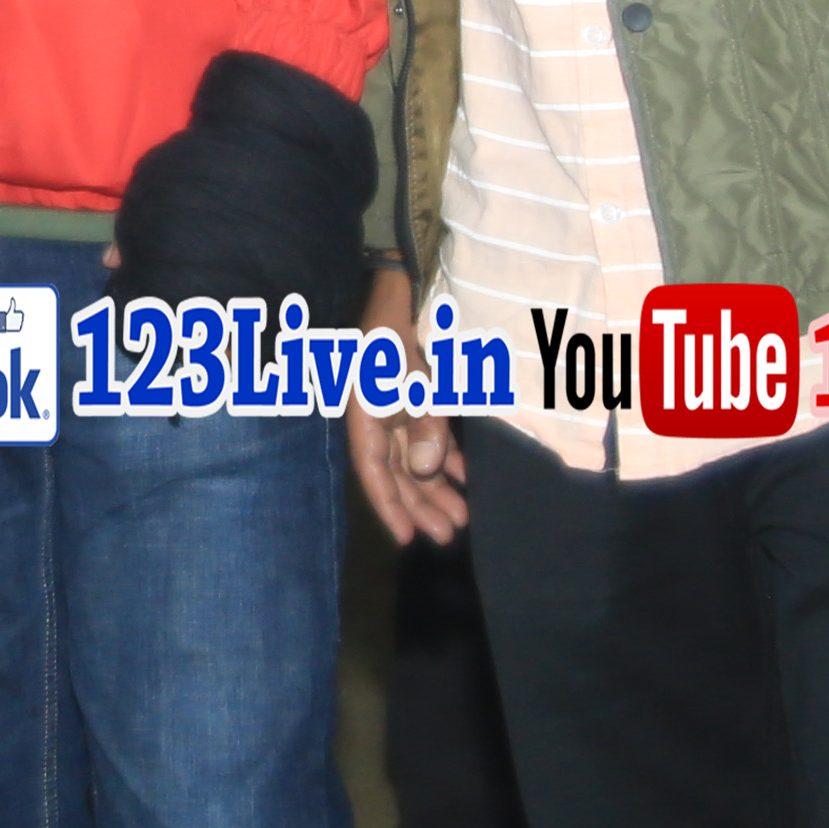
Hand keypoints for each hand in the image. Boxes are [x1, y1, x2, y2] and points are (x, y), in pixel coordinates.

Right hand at [350, 262, 467, 543]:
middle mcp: (375, 419)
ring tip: (461, 516)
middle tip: (447, 535)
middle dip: (421, 505)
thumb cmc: (397, 332)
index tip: (408, 538)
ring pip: (415, 458)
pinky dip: (446, 457)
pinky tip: (463, 477)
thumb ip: (422, 424)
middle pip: (397, 472)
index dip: (391, 507)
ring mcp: (393, 408)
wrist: (396, 289)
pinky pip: (428, 435)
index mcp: (365, 416)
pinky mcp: (411, 397)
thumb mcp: (412, 379)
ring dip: (437, 486)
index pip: (375, 472)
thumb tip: (430, 469)